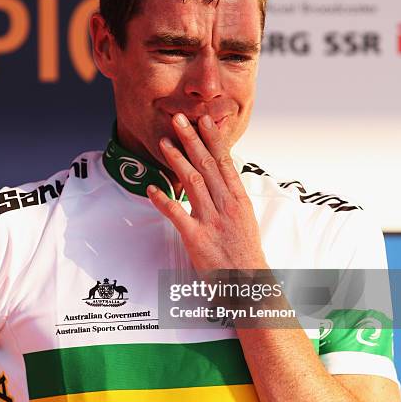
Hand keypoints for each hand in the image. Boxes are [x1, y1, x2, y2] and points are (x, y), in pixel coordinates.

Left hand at [146, 113, 267, 271]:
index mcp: (239, 199)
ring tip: (164, 143)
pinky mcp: (196, 238)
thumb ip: (232, 196)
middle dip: (191, 140)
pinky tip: (151, 188)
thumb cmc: (245, 251)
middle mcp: (226, 205)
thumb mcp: (246, 218)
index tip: (204, 119)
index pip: (224, 161)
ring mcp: (211, 220)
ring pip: (192, 182)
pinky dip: (162, 199)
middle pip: (207, 165)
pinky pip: (176, 214)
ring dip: (176, 160)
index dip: (213, 139)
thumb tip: (222, 176)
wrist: (248, 282)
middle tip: (179, 120)